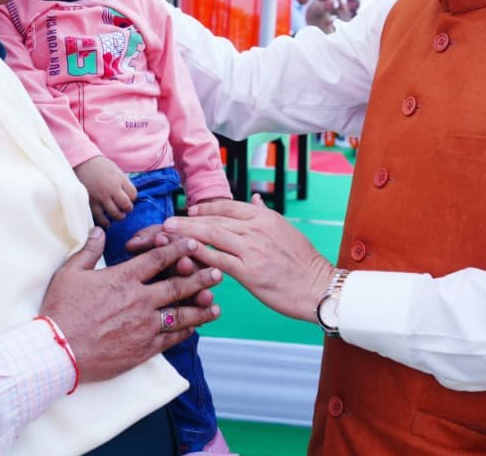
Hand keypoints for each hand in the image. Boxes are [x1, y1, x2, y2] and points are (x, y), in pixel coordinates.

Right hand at [40, 228, 222, 382]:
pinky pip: (170, 338)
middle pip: (177, 285)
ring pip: (180, 314)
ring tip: (215, 304)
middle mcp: (138, 300)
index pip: (158, 259)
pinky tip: (194, 328)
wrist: (57, 351)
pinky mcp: (143, 349)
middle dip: (200, 277)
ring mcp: (143, 326)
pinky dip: (185, 332)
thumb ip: (89, 250)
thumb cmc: (61, 310)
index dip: (178, 249)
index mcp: (123, 278)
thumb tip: (98, 231)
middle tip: (218, 272)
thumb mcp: (70, 273)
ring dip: (200, 308)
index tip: (193, 244)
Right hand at [74, 155, 136, 227]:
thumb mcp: (116, 170)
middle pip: (126, 205)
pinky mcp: (90, 202)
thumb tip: (129, 196)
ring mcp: (101, 197)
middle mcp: (111, 189)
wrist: (82, 162)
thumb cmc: (100, 166)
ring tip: (118, 215)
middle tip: (125, 209)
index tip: (129, 198)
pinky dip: (104, 222)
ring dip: (118, 216)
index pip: (133, 195)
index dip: (133, 198)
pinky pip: (99, 216)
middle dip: (127, 209)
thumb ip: (123, 183)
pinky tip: (107, 223)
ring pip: (114, 213)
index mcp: (119, 179)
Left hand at [163, 194, 335, 322]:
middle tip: (168, 221)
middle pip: (214, 219)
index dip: (204, 208)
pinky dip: (199, 256)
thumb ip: (265, 213)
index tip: (189, 211)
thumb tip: (254, 197)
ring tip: (167, 233)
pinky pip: (218, 260)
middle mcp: (256, 228)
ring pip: (212, 235)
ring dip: (187, 234)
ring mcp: (252, 249)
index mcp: (264, 217)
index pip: (226, 206)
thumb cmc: (303, 261)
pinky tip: (184, 255)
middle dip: (188, 220)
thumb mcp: (286, 228)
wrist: (318, 287)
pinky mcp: (249, 271)